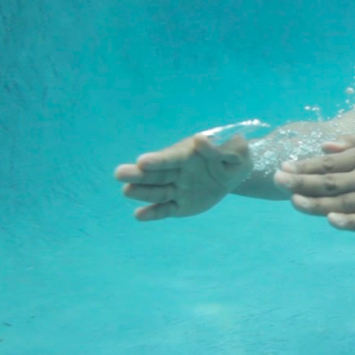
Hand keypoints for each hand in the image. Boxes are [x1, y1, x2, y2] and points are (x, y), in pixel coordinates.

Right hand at [114, 134, 251, 220]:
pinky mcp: (179, 205)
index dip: (157, 160)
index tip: (142, 161)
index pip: (170, 158)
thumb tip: (200, 139)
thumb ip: (218, 148)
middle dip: (138, 174)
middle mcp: (177, 171)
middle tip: (119, 174)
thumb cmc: (235, 156)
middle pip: (155, 174)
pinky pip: (165, 210)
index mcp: (187, 154)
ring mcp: (176, 188)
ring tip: (126, 191)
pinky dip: (152, 213)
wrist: (234, 173)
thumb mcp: (235, 151)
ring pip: (156, 191)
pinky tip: (139, 215)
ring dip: (141, 192)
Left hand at [272, 134, 354, 231]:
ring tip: (294, 202)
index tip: (282, 168)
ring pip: (344, 202)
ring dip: (317, 204)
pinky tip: (331, 221)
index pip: (328, 162)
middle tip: (277, 181)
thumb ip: (349, 144)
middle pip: (331, 182)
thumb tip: (323, 146)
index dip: (303, 166)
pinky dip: (350, 221)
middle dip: (302, 182)